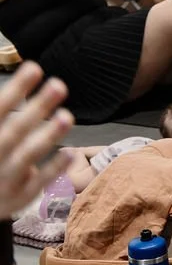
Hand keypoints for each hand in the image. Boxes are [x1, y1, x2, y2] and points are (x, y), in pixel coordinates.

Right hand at [0, 64, 73, 218]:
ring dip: (48, 136)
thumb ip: (2, 112)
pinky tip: (71, 152)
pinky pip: (38, 184)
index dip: (15, 89)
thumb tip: (29, 73)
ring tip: (67, 116)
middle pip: (14, 130)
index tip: (34, 67)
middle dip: (36, 108)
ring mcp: (4, 179)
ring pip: (27, 156)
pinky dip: (54, 169)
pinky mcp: (19, 197)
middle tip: (58, 85)